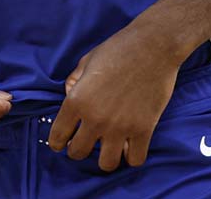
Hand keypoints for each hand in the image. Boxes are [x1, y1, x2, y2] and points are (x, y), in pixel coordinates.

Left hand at [47, 27, 178, 170]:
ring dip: (104, 158)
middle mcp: (95, 118)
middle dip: (78, 150)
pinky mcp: (144, 130)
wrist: (153, 46)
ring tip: (107, 148)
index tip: (61, 143)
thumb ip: (73, 82)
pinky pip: (134, 160)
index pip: (58, 136)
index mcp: (77, 100)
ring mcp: (120, 127)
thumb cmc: (117, 50)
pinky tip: (128, 146)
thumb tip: (69, 96)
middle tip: (84, 143)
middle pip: (78, 153)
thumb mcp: (85, 62)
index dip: (57, 142)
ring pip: (106, 164)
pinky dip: (130, 156)